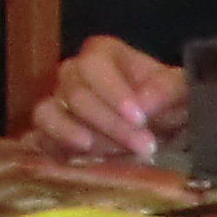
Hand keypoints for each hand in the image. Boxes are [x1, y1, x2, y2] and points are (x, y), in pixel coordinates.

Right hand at [27, 35, 185, 159]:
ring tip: (92, 149)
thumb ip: (168, 89)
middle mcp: (73, 75)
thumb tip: (145, 103)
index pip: (94, 65)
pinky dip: (49, 148)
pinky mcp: (48, 135)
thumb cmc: (168, 104)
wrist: (162, 131)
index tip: (139, 117)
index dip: (113, 91)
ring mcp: (57, 105)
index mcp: (102, 55)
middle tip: (143, 146)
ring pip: (48, 113)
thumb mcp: (180, 91)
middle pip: (75, 93)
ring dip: (70, 133)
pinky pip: (37, 138)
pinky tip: (69, 162)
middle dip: (108, 122)